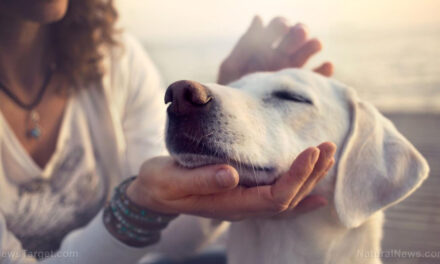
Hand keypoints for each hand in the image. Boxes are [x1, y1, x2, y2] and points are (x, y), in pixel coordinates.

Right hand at [126, 142, 335, 220]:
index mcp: (229, 204)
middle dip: (311, 174)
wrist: (152, 193)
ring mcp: (244, 203)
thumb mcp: (172, 180)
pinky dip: (300, 194)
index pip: (274, 197)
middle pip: (288, 198)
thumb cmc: (160, 185)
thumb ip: (200, 180)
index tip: (311, 151)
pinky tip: (317, 193)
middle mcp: (242, 207)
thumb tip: (231, 174)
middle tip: (327, 146)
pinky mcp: (242, 193)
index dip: (296, 177)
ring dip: (309, 179)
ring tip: (327, 157)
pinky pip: (277, 199)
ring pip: (286, 198)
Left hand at [218, 16, 332, 84]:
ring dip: (313, 45)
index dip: (281, 24)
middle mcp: (280, 57)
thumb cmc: (231, 93)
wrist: (238, 121)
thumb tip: (259, 18)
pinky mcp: (300, 89)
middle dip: (299, 32)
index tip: (283, 27)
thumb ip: (245, 44)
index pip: (277, 27)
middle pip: (295, 37)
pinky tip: (327, 66)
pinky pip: (317, 78)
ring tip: (315, 44)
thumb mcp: (232, 68)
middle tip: (299, 34)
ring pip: (307, 53)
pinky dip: (324, 71)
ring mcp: (291, 72)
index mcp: (263, 48)